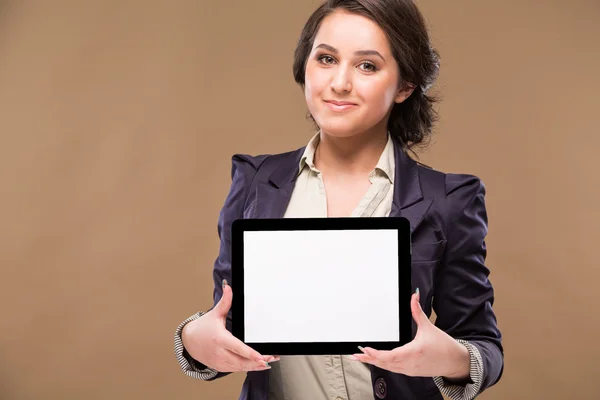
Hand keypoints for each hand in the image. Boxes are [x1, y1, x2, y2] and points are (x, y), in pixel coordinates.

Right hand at [182, 280, 279, 371]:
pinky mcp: (219, 367)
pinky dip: (247, 368)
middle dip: (258, 361)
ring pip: (240, 367)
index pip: (238, 348)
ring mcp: (219, 362)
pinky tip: (257, 366)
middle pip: (242, 361)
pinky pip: (235, 369)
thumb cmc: (202, 328)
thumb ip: (225, 301)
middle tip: (272, 357)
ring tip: (268, 362)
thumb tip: (228, 287)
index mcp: (220, 339)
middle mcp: (219, 353)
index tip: (261, 357)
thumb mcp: (214, 314)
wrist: (188, 341)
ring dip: (255, 366)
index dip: (251, 354)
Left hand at [351, 289, 469, 379]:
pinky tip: (375, 361)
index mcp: (414, 352)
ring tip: (360, 357)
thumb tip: (413, 296)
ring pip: (387, 368)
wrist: (455, 361)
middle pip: (384, 363)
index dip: (376, 354)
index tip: (366, 349)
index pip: (390, 356)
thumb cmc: (444, 346)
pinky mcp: (410, 372)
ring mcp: (410, 370)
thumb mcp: (428, 327)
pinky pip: (393, 369)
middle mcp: (410, 364)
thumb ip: (417, 311)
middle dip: (368, 359)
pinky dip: (382, 365)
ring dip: (373, 362)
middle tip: (354, 354)